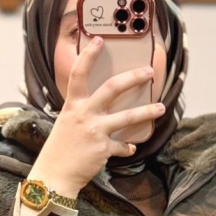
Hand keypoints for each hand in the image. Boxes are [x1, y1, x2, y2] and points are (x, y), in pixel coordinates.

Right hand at [34, 37, 165, 194]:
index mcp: (73, 105)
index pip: (79, 74)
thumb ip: (81, 111)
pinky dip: (128, 147)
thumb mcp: (66, 122)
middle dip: (133, 77)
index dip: (88, 55)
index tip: (99, 40)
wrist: (54, 175)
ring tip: (161, 108)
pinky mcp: (103, 149)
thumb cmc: (60, 149)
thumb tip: (100, 105)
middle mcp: (84, 114)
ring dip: (147, 111)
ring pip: (127, 117)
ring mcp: (95, 131)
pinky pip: (123, 146)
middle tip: (149, 72)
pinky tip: (131, 148)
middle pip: (112, 89)